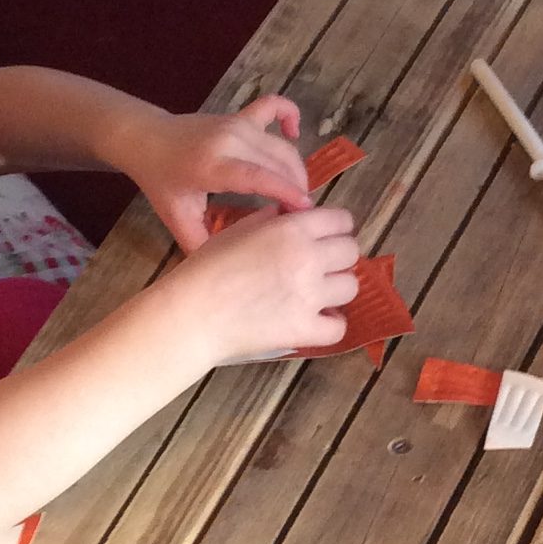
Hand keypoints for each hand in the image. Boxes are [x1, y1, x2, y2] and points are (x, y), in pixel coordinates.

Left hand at [122, 96, 311, 249]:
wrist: (145, 139)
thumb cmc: (160, 180)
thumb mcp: (176, 218)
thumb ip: (200, 245)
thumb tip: (227, 269)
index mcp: (212, 166)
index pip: (259, 177)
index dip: (286, 192)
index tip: (306, 212)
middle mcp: (228, 140)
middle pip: (278, 161)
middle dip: (297, 188)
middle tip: (299, 216)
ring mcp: (236, 124)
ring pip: (281, 145)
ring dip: (296, 169)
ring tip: (296, 195)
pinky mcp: (240, 115)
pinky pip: (273, 106)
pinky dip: (289, 114)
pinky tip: (294, 134)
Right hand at [173, 203, 361, 360]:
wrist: (191, 313)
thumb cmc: (206, 269)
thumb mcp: (236, 230)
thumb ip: (269, 219)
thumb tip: (287, 215)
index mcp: (292, 228)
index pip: (341, 220)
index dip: (336, 227)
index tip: (327, 236)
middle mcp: (308, 258)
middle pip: (351, 251)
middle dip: (338, 256)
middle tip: (321, 265)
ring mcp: (309, 296)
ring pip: (351, 287)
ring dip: (336, 289)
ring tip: (317, 293)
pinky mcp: (304, 329)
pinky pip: (339, 327)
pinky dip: (331, 325)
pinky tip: (316, 320)